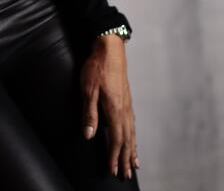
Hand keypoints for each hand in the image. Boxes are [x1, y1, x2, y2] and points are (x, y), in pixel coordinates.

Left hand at [79, 35, 139, 179]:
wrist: (109, 48)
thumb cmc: (96, 67)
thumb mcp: (88, 89)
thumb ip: (89, 113)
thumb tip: (89, 135)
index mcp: (115, 109)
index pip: (116, 139)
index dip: (114, 156)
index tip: (113, 170)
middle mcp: (124, 109)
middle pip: (127, 139)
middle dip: (126, 158)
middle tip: (127, 174)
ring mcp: (128, 104)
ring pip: (132, 132)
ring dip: (132, 149)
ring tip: (135, 163)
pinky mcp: (127, 99)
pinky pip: (132, 123)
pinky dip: (133, 135)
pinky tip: (133, 138)